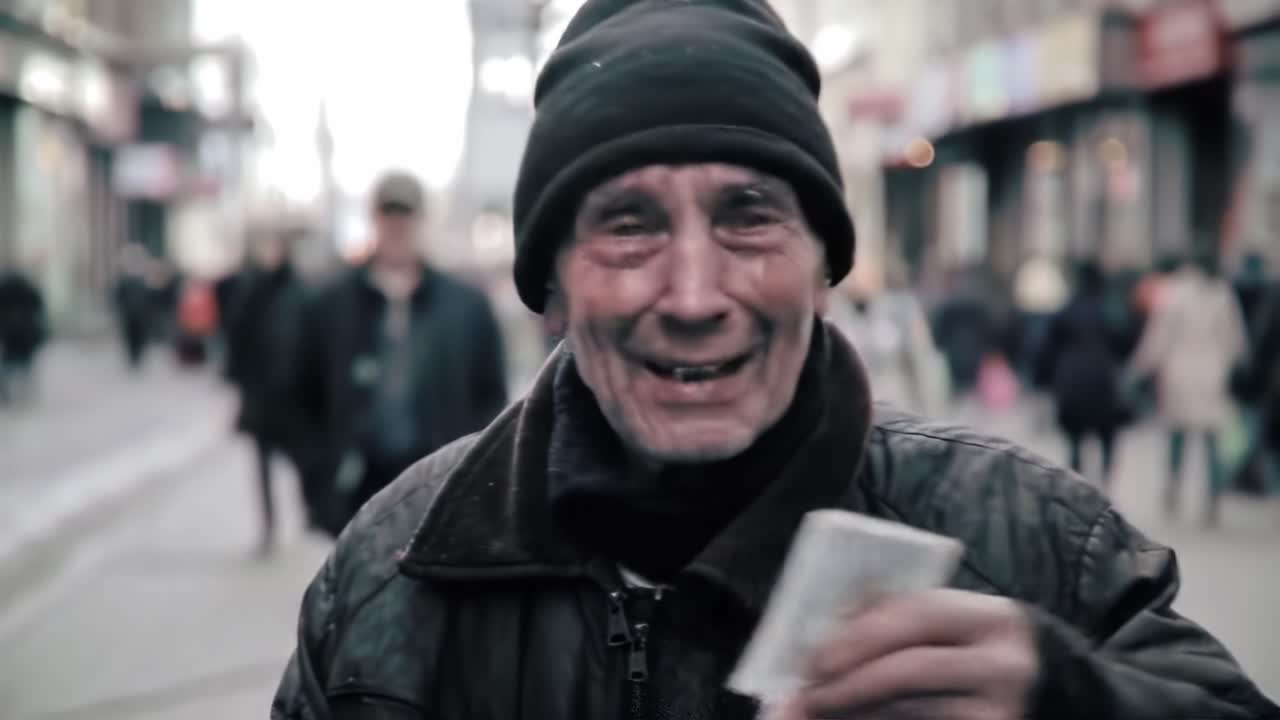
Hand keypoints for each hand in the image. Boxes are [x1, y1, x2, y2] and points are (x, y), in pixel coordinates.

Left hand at [776, 589, 1037, 719]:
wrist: (1034, 687)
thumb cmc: (966, 645)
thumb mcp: (947, 621)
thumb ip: (895, 616)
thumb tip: (821, 638)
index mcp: (993, 618)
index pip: (918, 615)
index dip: (861, 635)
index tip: (815, 658)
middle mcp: (1004, 665)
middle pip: (911, 669)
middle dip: (850, 682)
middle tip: (807, 693)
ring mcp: (1001, 711)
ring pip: (911, 711)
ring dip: (855, 713)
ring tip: (819, 709)